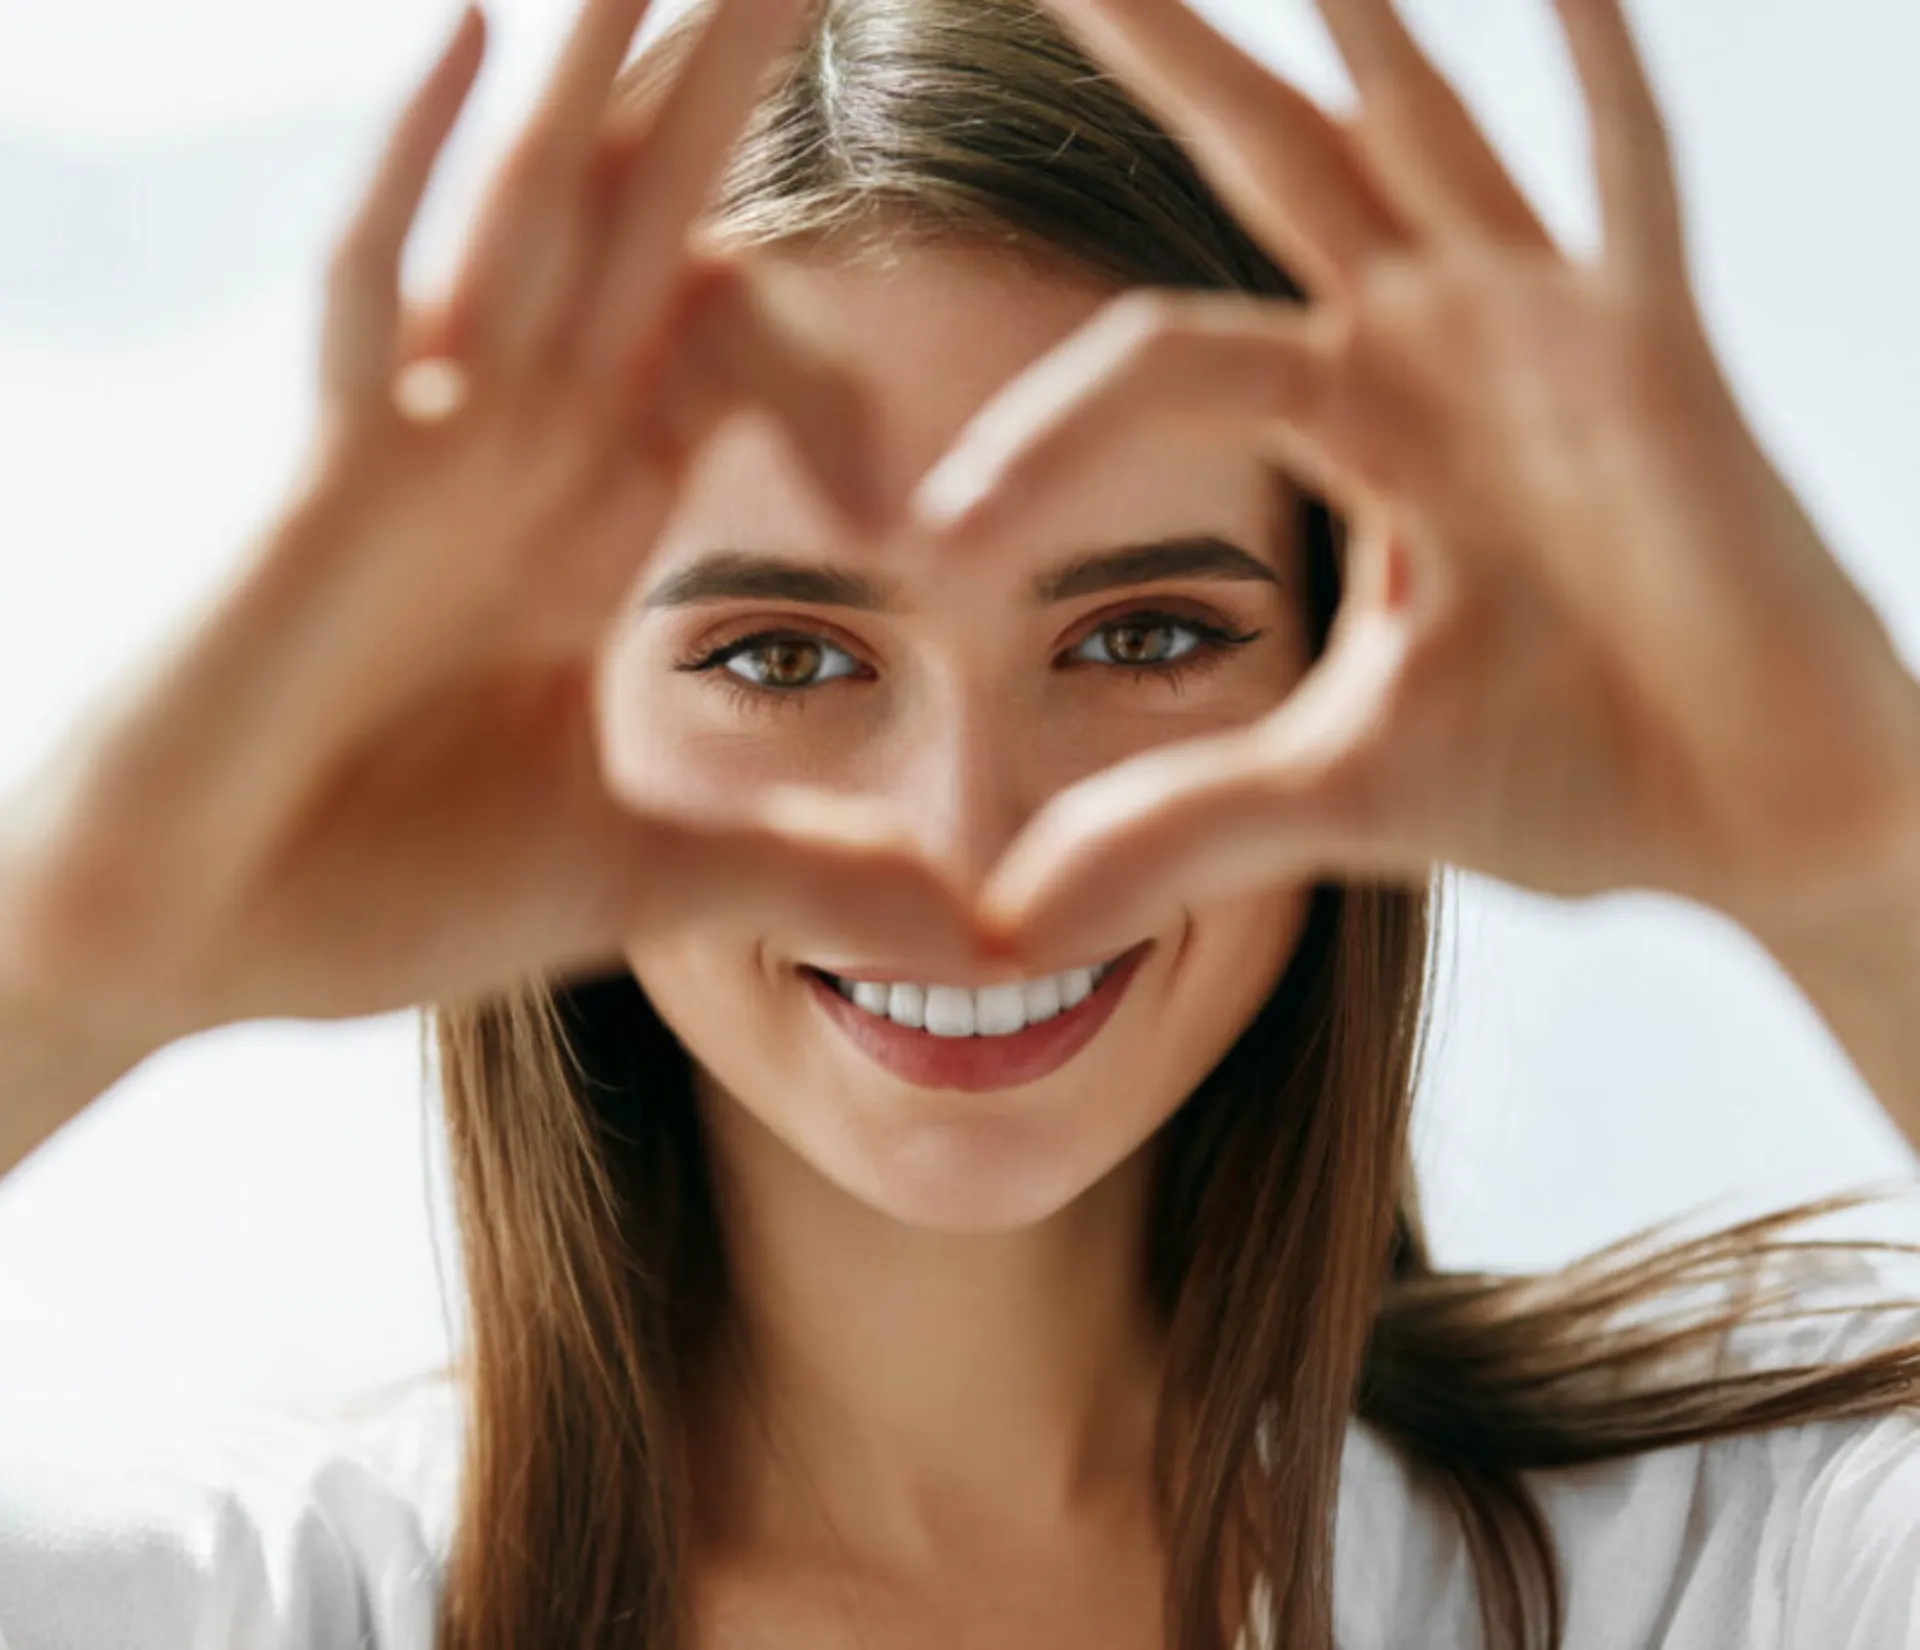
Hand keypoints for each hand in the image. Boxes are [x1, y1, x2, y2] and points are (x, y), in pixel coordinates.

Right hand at [0, 0, 993, 1056]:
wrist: (185, 944)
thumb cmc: (376, 892)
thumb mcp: (649, 880)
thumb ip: (813, 879)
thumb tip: (983, 940)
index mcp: (588, 520)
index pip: (720, 345)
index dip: (808, 272)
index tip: (918, 180)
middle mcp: (513, 451)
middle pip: (647, 227)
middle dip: (728, 83)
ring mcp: (414, 450)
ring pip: (532, 218)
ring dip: (607, 71)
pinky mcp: (322, 483)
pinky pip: (370, 296)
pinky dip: (419, 173)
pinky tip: (480, 31)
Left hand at [909, 0, 1919, 965]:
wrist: (1755, 824)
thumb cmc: (1572, 781)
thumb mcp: (1335, 796)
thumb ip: (1171, 829)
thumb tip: (1001, 924)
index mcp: (1350, 427)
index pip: (1151, 370)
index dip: (1037, 442)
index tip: (928, 540)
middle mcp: (1432, 350)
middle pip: (1263, 160)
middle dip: (1163, 49)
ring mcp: (1547, 336)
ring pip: (1420, 132)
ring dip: (1350, 18)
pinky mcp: (1661, 359)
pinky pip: (1628, 185)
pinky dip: (1595, 76)